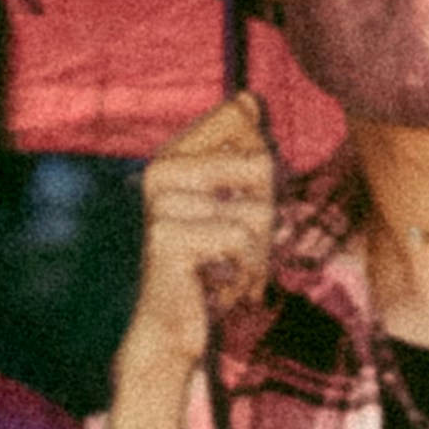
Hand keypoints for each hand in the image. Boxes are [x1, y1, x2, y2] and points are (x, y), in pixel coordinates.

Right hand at [125, 95, 279, 367]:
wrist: (174, 330)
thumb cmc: (212, 268)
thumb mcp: (237, 205)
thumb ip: (246, 156)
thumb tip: (250, 98)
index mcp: (174, 156)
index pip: (239, 114)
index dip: (263, 158)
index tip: (244, 198)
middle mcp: (161, 172)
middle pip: (260, 163)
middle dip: (267, 214)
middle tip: (240, 246)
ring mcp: (161, 203)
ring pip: (258, 210)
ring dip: (259, 252)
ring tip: (232, 269)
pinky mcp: (167, 237)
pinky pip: (241, 239)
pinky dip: (247, 270)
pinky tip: (224, 285)